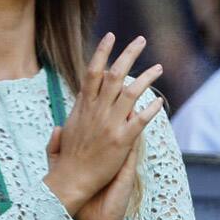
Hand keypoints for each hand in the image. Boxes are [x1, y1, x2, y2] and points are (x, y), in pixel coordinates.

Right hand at [43, 34, 162, 217]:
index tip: (111, 37)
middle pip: (115, 75)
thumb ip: (62, 132)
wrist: (70, 183)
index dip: (102, 52)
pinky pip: (140, 120)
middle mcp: (96, 112)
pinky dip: (151, 109)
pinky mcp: (122, 141)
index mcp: (82, 108)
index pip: (93, 72)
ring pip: (131, 92)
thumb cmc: (64, 165)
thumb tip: (62, 126)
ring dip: (147, 77)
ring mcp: (110, 125)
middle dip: (129, 54)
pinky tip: (160, 101)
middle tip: (141, 40)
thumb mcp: (60, 141)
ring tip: (159, 68)